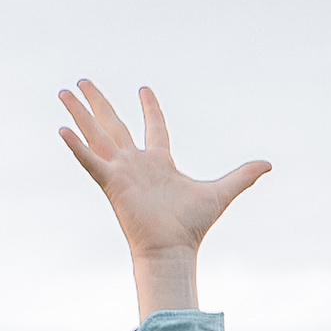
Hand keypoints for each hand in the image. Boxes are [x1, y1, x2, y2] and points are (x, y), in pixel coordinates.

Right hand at [59, 80, 270, 313]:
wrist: (173, 249)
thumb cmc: (192, 226)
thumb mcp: (222, 192)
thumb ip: (243, 176)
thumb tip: (269, 165)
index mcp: (160, 162)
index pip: (155, 128)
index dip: (150, 108)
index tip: (144, 90)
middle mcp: (136, 163)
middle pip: (113, 124)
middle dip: (97, 102)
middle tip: (81, 82)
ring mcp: (121, 172)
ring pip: (97, 135)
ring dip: (80, 114)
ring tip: (63, 92)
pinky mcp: (111, 184)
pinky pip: (90, 161)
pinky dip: (77, 147)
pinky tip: (62, 129)